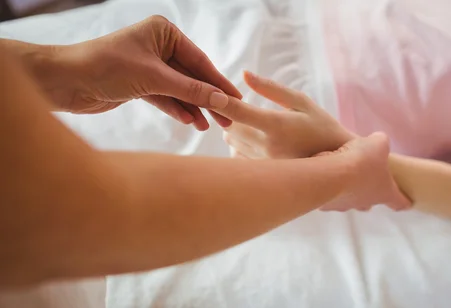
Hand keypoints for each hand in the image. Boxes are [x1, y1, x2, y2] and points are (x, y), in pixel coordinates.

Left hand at [33, 16, 240, 129]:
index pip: (199, 61)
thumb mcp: (154, 78)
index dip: (219, 83)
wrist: (65, 81)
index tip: (237, 100)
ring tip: (210, 126)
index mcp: (164, 33)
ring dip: (194, 108)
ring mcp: (148, 67)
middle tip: (228, 119)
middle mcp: (158, 47)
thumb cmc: (106, 66)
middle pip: (191, 77)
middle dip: (208, 99)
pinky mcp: (139, 84)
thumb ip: (190, 90)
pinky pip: (165, 98)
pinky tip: (191, 122)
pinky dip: (177, 109)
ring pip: (179, 90)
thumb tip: (222, 100)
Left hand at [212, 72, 410, 210]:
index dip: (220, 100)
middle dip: (228, 114)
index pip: (238, 111)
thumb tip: (246, 75)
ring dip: (233, 130)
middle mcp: (267, 146)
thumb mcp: (302, 103)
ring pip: (231, 141)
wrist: (337, 164)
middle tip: (236, 104)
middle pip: (228, 126)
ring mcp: (264, 162)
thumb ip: (272, 89)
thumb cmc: (321, 127)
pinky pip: (237, 157)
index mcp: (276, 125)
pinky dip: (238, 146)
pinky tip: (253, 141)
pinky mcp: (263, 173)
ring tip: (248, 124)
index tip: (210, 93)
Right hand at [320, 133, 411, 210]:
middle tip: (368, 180)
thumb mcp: (378, 143)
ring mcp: (346, 205)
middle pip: (371, 202)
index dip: (404, 201)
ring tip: (343, 174)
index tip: (408, 203)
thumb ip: (381, 143)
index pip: (399, 202)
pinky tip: (328, 174)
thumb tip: (377, 143)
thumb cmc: (362, 161)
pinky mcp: (327, 204)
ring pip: (350, 199)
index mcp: (385, 192)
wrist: (331, 173)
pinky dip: (331, 187)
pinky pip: (331, 195)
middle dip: (370, 192)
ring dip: (349, 189)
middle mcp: (366, 203)